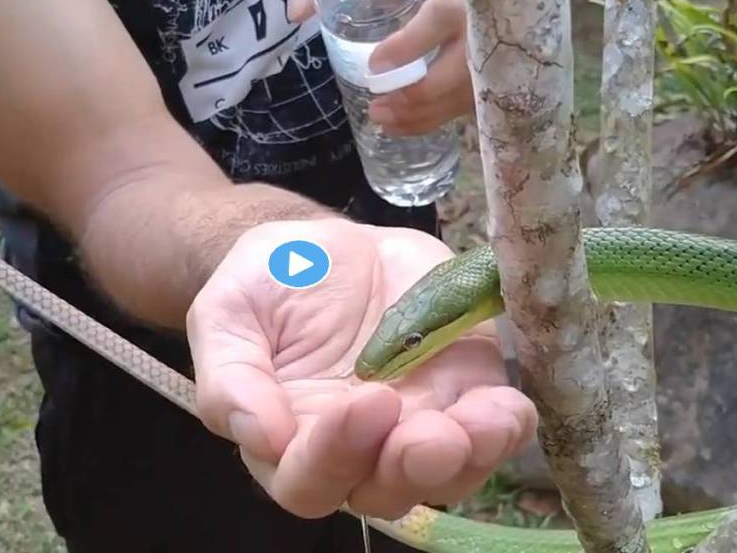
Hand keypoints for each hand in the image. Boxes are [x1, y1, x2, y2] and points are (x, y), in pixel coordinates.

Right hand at [186, 218, 536, 519]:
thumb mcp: (227, 315)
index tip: (361, 402)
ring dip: (471, 456)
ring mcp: (418, 424)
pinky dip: (507, 425)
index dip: (332, 457)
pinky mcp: (465, 391)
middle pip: (385, 492)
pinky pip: (493, 428)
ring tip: (484, 421)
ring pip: (448, 472)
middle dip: (411, 469)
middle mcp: (358, 451)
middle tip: (431, 433)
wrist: (327, 245)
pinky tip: (509, 408)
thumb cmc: (267, 284)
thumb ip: (229, 377)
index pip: (308, 481)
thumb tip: (261, 436)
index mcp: (290, 442)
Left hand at [287, 0, 474, 135]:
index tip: (373, 65)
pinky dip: (429, 120)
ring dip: (419, 115)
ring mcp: (488, 55)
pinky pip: (462, 106)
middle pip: (457, 71)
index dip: (410, 45)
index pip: (442, 17)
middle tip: (374, 104)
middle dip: (414, 96)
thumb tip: (297, 11)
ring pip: (461, 96)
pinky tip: (398, 124)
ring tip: (381, 118)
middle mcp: (479, 25)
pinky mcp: (486, 76)